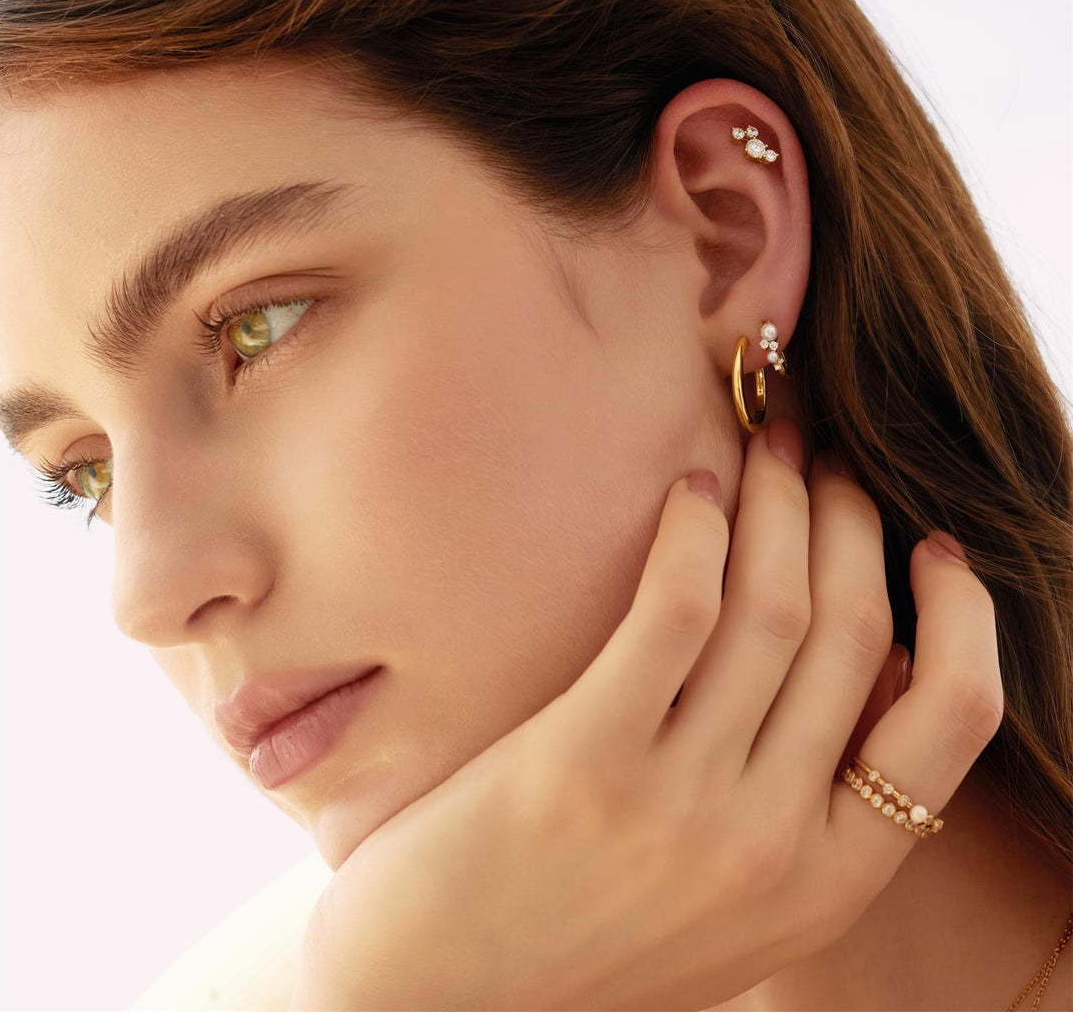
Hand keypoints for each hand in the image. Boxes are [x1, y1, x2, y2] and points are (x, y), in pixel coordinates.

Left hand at [290, 423, 1001, 1010]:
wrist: (439, 1002)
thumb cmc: (582, 936)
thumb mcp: (731, 905)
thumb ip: (802, 807)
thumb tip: (866, 660)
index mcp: (827, 881)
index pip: (952, 719)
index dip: (960, 611)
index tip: (929, 543)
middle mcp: (772, 844)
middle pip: (855, 632)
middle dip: (853, 519)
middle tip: (827, 456)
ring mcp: (682, 805)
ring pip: (776, 607)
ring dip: (782, 502)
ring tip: (767, 443)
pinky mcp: (586, 760)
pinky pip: (674, 609)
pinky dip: (695, 532)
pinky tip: (690, 492)